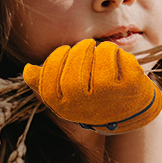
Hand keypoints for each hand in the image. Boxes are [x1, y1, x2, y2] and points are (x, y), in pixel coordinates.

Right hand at [23, 39, 161, 134]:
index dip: (57, 57)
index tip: (66, 51)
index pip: (49, 73)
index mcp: (64, 105)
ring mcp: (106, 94)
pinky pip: (116, 54)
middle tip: (87, 46)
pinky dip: (117, 53)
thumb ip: (46, 85)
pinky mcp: (128, 86)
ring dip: (100, 49)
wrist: (132, 115)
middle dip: (81, 48)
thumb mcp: (69, 99)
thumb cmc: (97, 102)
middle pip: (74, 59)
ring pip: (97, 53)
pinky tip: (119, 61)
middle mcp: (82, 102)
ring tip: (103, 55)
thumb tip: (29, 70)